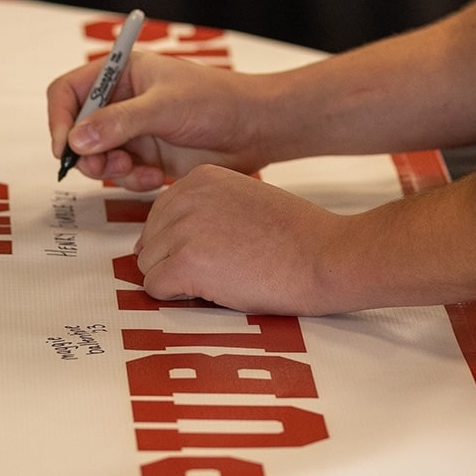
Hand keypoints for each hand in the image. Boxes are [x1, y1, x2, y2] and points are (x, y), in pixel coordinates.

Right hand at [49, 49, 280, 189]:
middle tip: (106, 166)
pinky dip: (132, 181)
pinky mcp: (147, 157)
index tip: (66, 146)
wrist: (255, 129)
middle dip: (87, 153)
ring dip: (110, 171)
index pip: (69, 91)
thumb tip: (77, 139)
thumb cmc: (218, 101)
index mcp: (122, 73)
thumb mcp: (165, 106)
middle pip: (76, 130)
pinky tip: (157, 178)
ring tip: (136, 172)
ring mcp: (133, 131)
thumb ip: (119, 122)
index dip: (59, 118)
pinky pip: (121, 176)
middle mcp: (122, 101)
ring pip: (97, 157)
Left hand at [136, 164, 354, 313]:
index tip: (218, 251)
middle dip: (176, 262)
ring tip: (223, 277)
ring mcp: (183, 229)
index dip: (183, 243)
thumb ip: (206, 208)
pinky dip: (179, 298)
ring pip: (149, 266)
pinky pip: (155, 288)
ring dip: (179, 281)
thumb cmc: (296, 237)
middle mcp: (186, 196)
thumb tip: (168, 237)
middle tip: (223, 268)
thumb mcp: (244, 201)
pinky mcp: (185, 262)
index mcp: (201, 177)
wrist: (326, 257)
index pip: (161, 216)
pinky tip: (217, 289)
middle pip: (150, 241)